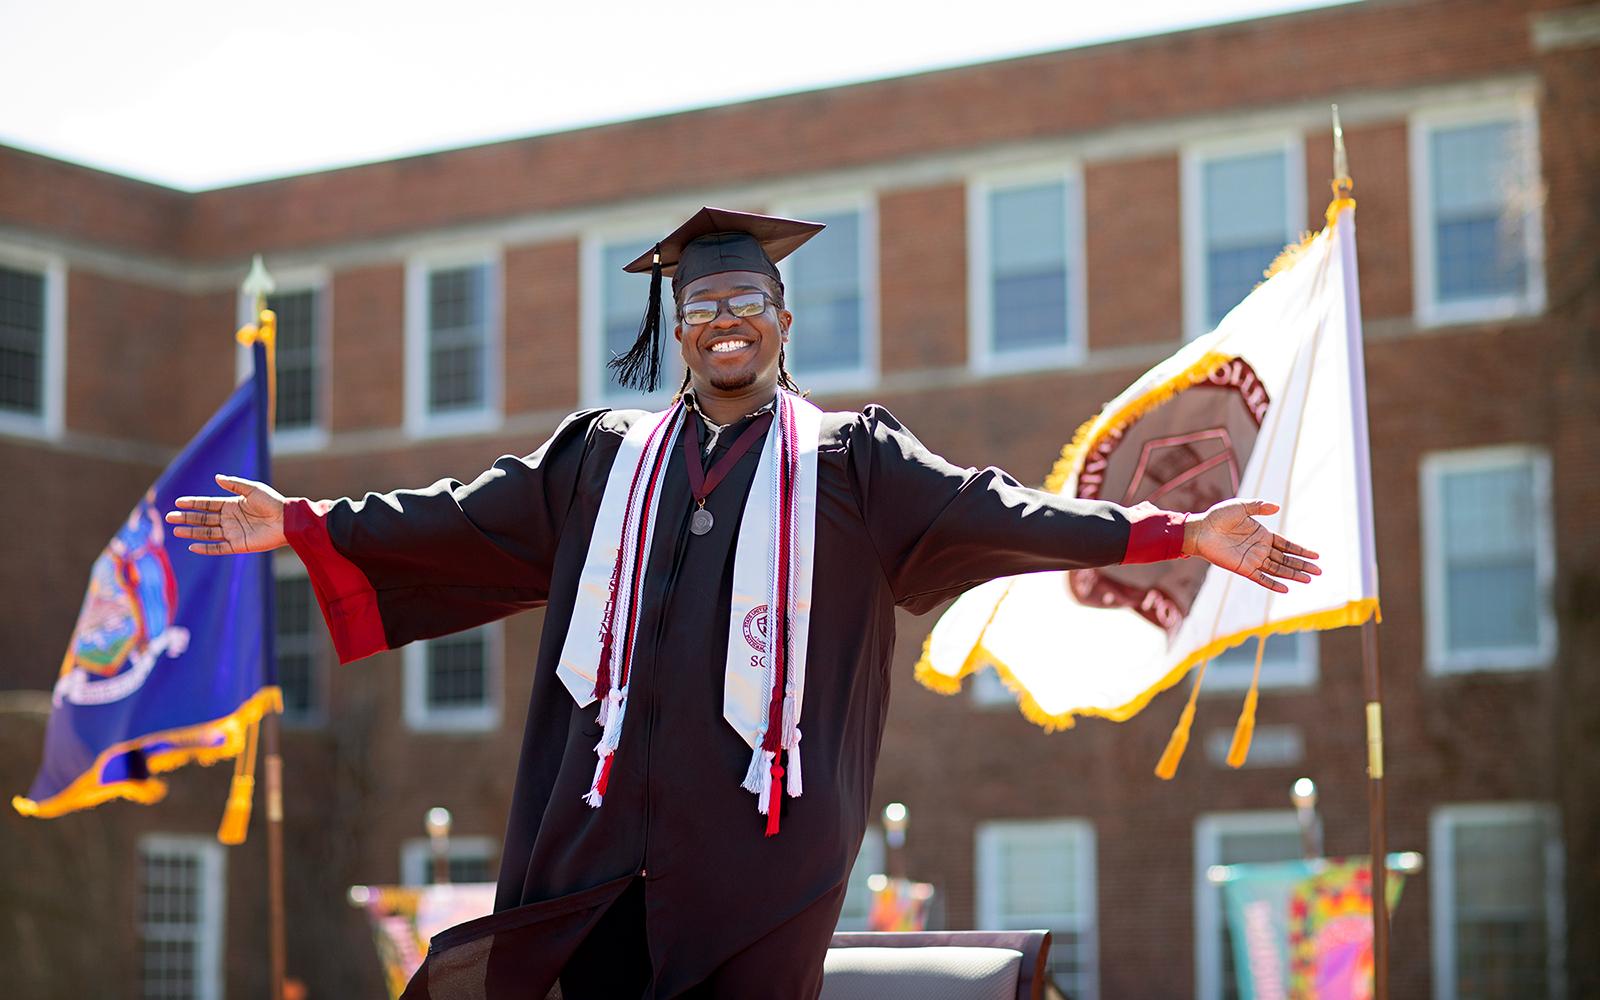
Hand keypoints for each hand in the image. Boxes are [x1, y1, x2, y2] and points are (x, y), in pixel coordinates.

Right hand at [165, 475, 288, 554]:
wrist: (288, 520)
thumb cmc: (272, 502)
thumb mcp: (252, 489)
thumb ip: (234, 484)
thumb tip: (216, 477)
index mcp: (232, 505)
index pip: (207, 505)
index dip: (193, 504)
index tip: (178, 502)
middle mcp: (230, 519)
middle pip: (203, 519)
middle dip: (187, 518)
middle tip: (169, 517)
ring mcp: (233, 532)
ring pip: (207, 533)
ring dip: (192, 532)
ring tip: (176, 530)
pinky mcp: (239, 545)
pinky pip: (218, 547)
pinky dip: (206, 548)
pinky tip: (192, 546)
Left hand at [1184, 499, 1320, 592]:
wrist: (1200, 529)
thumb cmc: (1218, 517)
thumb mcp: (1241, 507)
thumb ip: (1259, 507)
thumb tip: (1277, 507)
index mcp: (1262, 535)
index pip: (1286, 545)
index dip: (1301, 550)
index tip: (1316, 556)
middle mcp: (1260, 549)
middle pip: (1286, 559)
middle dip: (1302, 565)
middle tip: (1319, 572)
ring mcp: (1252, 559)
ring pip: (1278, 569)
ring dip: (1293, 574)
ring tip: (1309, 579)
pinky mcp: (1243, 568)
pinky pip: (1261, 578)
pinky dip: (1273, 583)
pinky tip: (1286, 588)